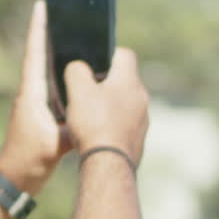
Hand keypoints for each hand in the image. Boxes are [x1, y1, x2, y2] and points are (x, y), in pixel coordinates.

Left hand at [0, 1, 72, 194]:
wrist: (16, 180)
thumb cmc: (30, 161)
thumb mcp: (53, 144)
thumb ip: (70, 128)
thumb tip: (90, 114)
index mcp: (31, 95)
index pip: (35, 55)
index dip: (38, 30)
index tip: (41, 6)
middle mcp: (32, 95)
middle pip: (41, 57)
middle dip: (49, 34)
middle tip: (61, 11)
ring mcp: (37, 105)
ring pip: (49, 72)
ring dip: (58, 54)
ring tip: (73, 34)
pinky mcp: (44, 116)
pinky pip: (56, 89)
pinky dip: (66, 78)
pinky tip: (80, 75)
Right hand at [64, 49, 148, 164]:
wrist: (108, 164)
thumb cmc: (94, 124)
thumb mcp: (78, 90)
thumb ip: (76, 70)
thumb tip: (78, 67)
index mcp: (129, 81)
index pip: (124, 54)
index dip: (107, 54)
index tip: (92, 64)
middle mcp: (141, 98)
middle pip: (124, 80)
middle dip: (105, 83)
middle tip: (84, 91)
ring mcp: (142, 120)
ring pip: (125, 104)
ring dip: (109, 106)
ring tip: (88, 116)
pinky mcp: (138, 139)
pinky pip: (125, 125)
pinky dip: (112, 125)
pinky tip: (96, 134)